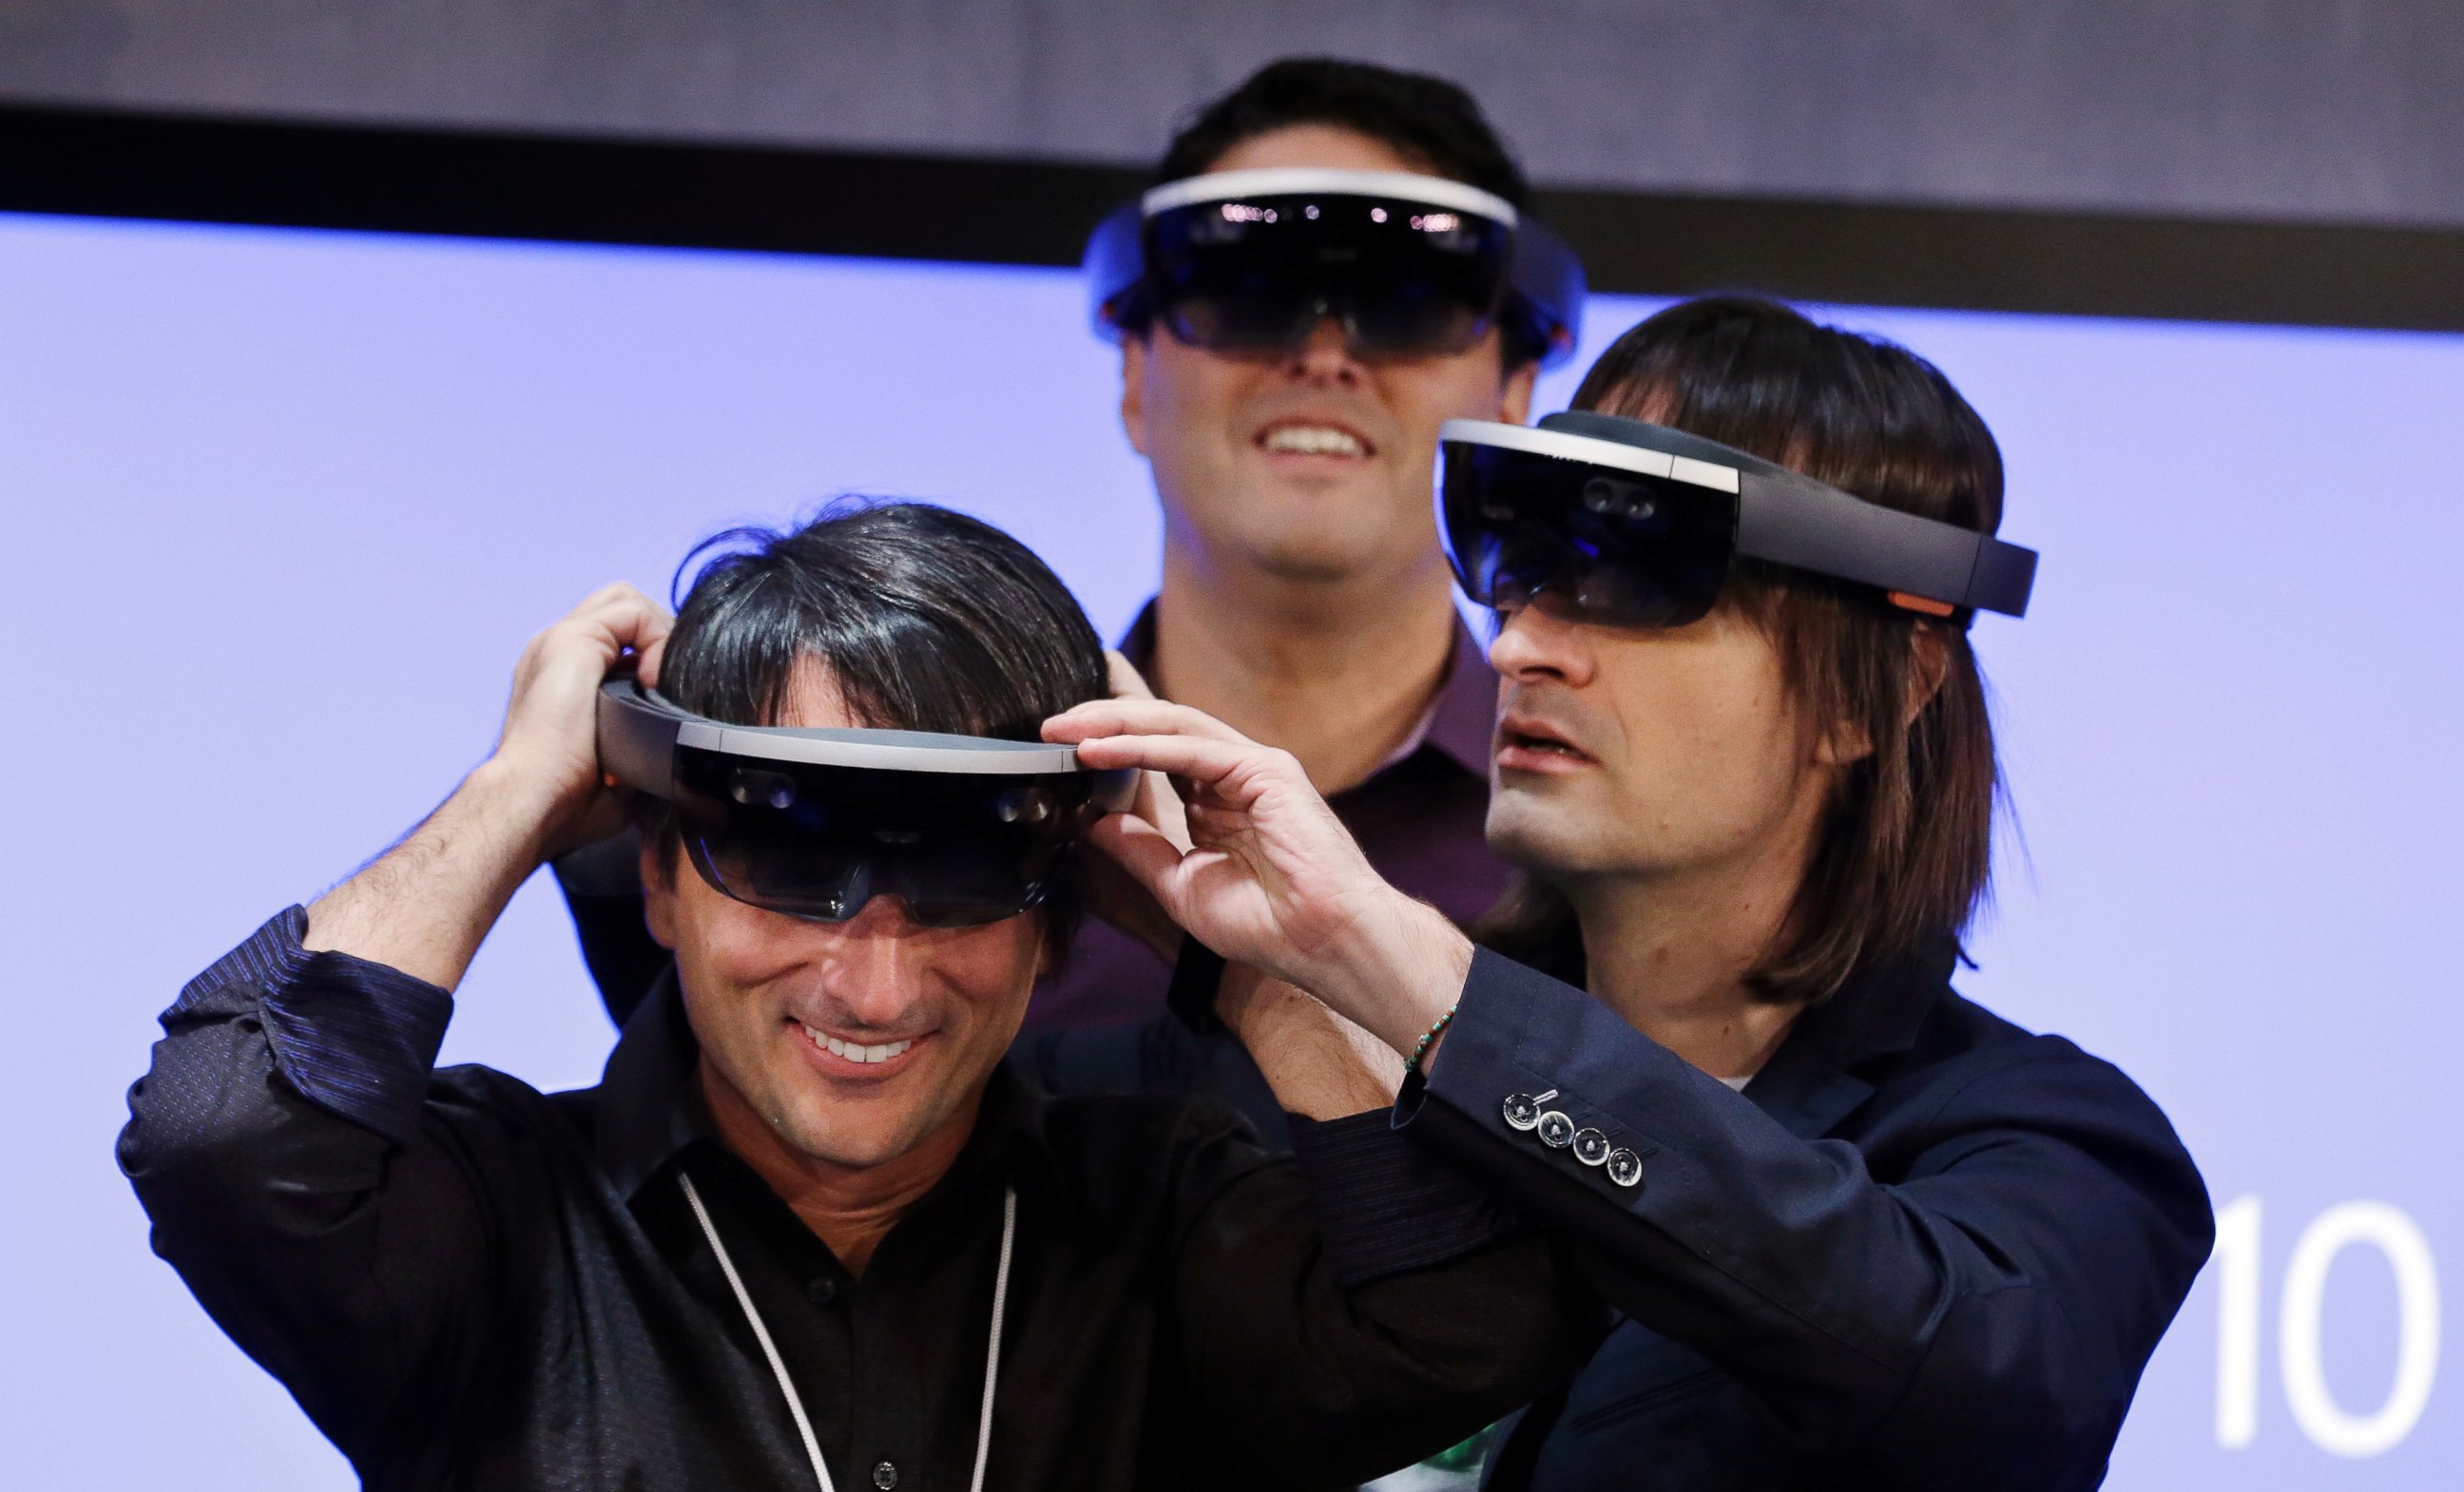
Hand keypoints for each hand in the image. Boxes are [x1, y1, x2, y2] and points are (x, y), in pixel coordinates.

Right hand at [303, 583, 670, 988]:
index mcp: (564, 679)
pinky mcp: (570, 641)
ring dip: (658, 637)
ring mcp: (559, 641)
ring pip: (627, 602)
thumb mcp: (619, 766)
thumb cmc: (570, 803)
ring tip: (659, 685)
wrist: (532, 802)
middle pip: (622, 609)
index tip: (667, 699)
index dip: (653, 655)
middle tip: (667, 687)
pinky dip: (656, 639)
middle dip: (657, 639)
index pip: (619, 637)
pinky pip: (632, 611)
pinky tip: (652, 682)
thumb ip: (644, 742)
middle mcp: (557, 652)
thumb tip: (686, 754)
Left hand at [1042, 698, 1467, 1052]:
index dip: (1107, 745)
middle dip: (1101, 722)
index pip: (1155, 756)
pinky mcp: (1266, 770)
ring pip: (1173, 726)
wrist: (1325, 944)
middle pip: (1160, 730)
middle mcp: (1235, 776)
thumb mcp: (1181, 885)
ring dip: (1113, 723)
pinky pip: (1192, 748)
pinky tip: (1099, 750)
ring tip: (1064, 730)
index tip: (1057, 748)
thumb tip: (1091, 821)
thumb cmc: (1269, 926)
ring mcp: (1253, 768)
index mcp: (1219, 802)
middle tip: (1048, 727)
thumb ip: (1140, 849)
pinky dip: (1141, 746)